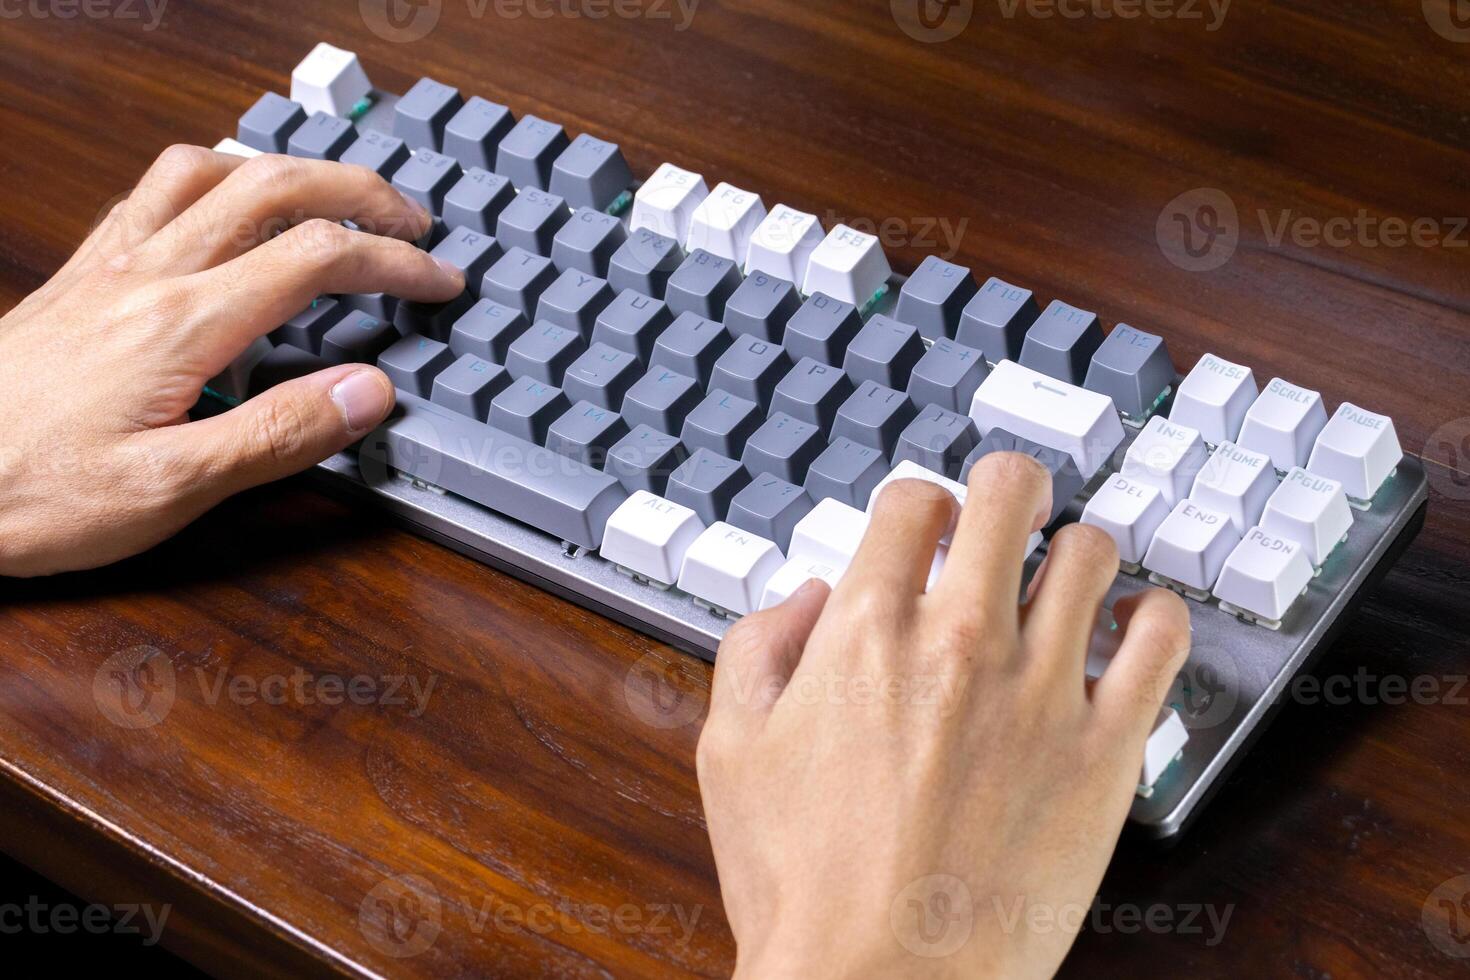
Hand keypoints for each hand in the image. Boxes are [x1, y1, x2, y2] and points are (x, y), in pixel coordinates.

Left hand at [0, 146, 464, 575]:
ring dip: (285, 170)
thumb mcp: (170, 491)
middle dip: (358, 192)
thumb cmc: (30, 493)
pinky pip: (152, 192)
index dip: (393, 263)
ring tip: (330, 199)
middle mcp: (145, 276)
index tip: (438, 284)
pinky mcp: (77, 279)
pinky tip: (224, 211)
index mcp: (182, 325)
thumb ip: (278, 435)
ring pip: (207, 171)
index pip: (316, 257)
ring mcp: (106, 268)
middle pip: (271, 187)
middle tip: (410, 223)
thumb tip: (368, 392)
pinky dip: (212, 180)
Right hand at [697, 455, 1190, 977]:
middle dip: (1005, 488)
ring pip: (1091, 551)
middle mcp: (962, 638)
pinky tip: (1127, 630)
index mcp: (868, 629)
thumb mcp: (732, 750)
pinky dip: (1150, 616)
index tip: (929, 527)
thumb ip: (757, 647)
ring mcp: (1042, 689)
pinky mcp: (1106, 748)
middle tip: (1007, 516)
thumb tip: (809, 597)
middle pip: (1010, 491)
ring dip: (1075, 550)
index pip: (915, 500)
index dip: (921, 504)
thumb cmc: (805, 884)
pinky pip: (1160, 638)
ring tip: (1066, 578)